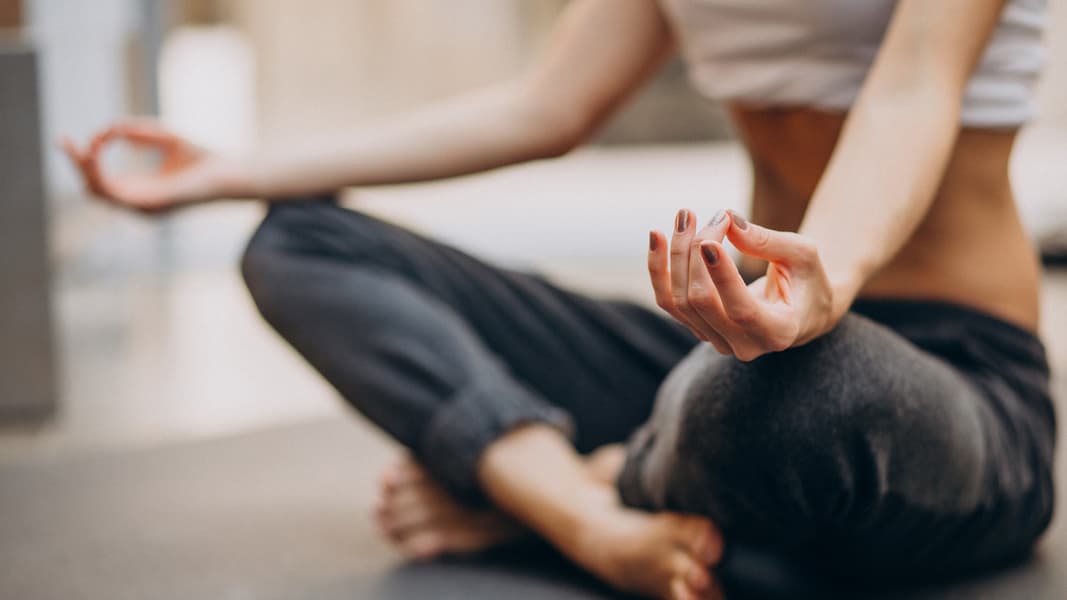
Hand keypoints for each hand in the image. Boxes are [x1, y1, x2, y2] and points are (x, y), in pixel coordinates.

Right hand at [60, 120, 238, 212]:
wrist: (229, 170)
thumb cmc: (202, 156)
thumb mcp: (162, 136)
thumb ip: (136, 132)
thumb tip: (109, 128)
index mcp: (141, 191)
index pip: (102, 181)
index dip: (88, 160)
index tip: (88, 136)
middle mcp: (140, 203)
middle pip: (93, 188)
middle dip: (77, 164)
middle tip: (64, 141)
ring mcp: (145, 207)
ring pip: (99, 192)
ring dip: (85, 168)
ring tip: (80, 145)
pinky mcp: (153, 204)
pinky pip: (116, 193)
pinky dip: (101, 172)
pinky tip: (97, 152)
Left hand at [648, 209, 837, 360]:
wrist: (802, 306)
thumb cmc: (806, 277)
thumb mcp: (802, 254)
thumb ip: (768, 241)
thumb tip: (729, 220)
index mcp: (779, 331)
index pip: (741, 310)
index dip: (721, 276)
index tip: (709, 241)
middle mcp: (745, 345)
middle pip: (701, 302)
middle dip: (697, 253)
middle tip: (712, 216)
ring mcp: (717, 340)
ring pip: (679, 301)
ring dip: (676, 254)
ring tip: (686, 215)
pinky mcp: (698, 328)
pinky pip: (668, 301)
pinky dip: (659, 268)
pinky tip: (657, 236)